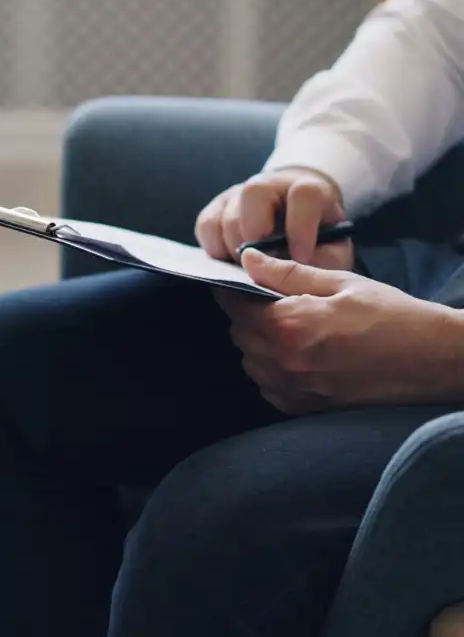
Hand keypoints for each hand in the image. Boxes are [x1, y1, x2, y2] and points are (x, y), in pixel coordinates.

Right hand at [196, 167, 352, 269]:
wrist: (295, 225)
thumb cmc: (316, 241)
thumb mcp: (332, 251)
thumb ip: (322, 262)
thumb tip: (292, 277)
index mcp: (309, 190)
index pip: (304, 195)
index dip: (301, 227)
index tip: (300, 257)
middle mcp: (270, 185)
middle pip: (254, 194)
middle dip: (256, 235)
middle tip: (263, 263)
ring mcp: (239, 194)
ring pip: (226, 213)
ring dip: (234, 248)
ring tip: (248, 267)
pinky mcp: (217, 207)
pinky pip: (206, 225)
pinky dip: (214, 248)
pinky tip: (230, 260)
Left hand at [212, 249, 463, 413]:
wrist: (435, 360)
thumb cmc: (392, 315)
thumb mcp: (341, 282)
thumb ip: (287, 273)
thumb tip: (248, 260)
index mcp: (289, 326)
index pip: (233, 305)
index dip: (234, 291)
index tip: (242, 284)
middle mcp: (284, 362)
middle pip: (239, 334)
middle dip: (248, 316)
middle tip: (274, 303)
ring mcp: (293, 390)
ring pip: (250, 362)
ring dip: (259, 344)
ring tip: (292, 329)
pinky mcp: (305, 408)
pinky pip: (268, 387)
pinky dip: (273, 370)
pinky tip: (299, 355)